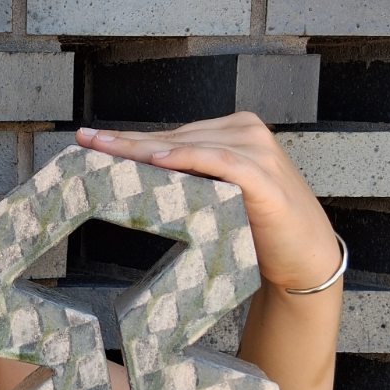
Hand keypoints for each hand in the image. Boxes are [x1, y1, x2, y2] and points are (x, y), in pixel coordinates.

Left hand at [75, 112, 339, 291]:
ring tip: (108, 150)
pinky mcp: (265, 177)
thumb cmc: (255, 227)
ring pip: (189, 145)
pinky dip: (188, 158)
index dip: (128, 138)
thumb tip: (133, 176)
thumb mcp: (214, 196)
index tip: (89, 140)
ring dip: (145, 148)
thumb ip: (187, 179)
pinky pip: (220, 161)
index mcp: (231, 132)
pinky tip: (156, 159)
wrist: (304, 258)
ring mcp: (258, 151)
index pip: (169, 135)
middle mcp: (245, 132)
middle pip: (172, 138)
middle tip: (86, 140)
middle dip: (125, 140)